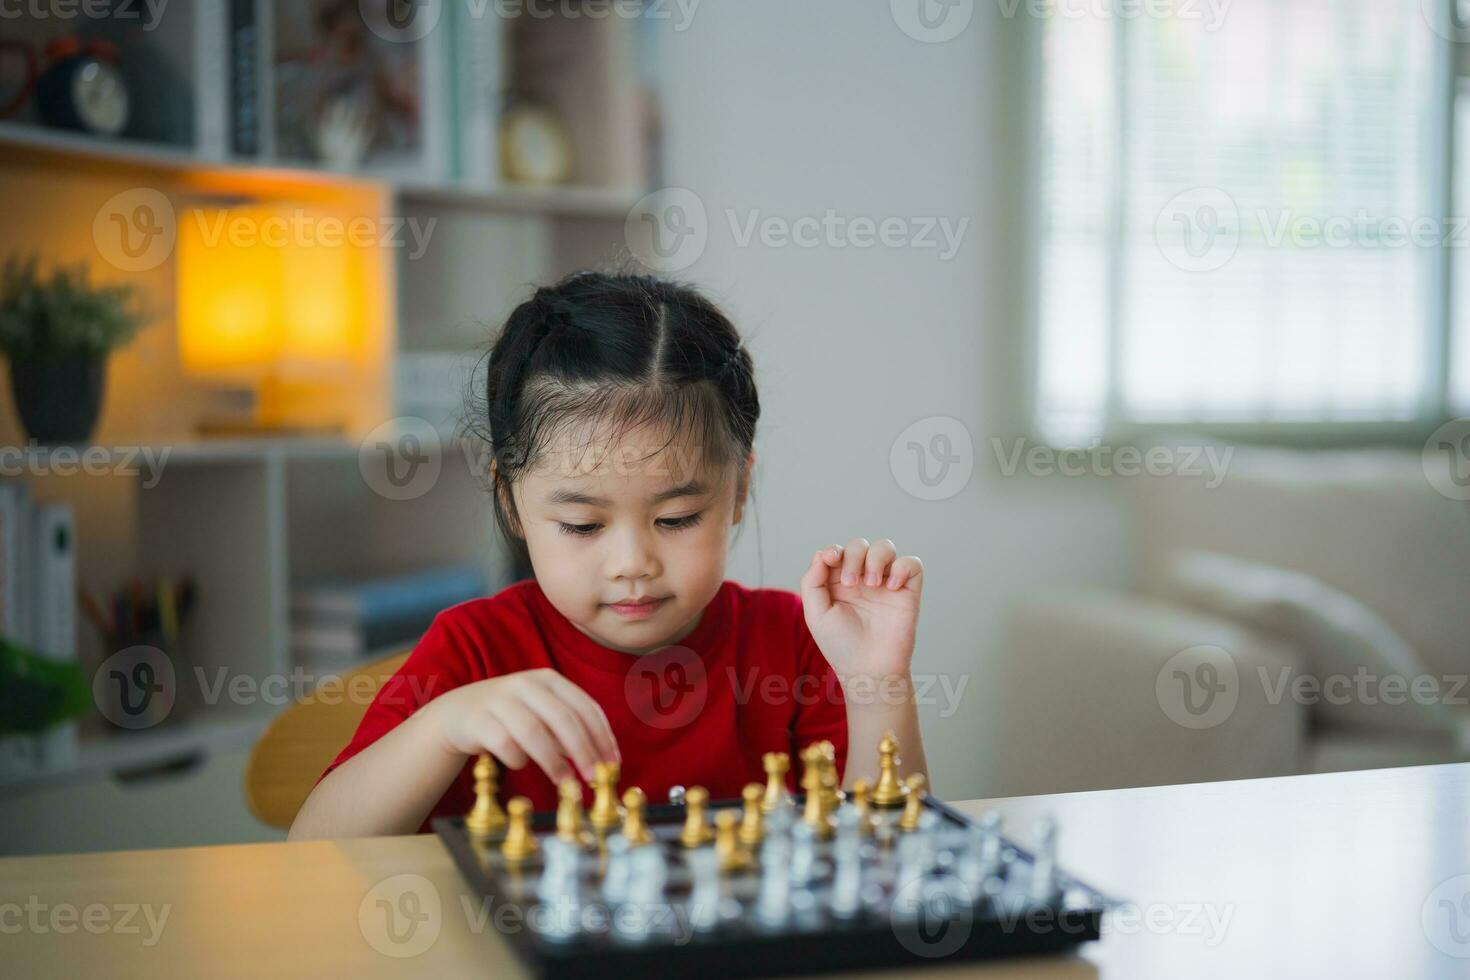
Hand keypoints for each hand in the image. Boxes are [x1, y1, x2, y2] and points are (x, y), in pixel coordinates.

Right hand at [427, 669, 619, 784]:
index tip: (612, 763)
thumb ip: (569, 732)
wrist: (457, 713)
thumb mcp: (542, 715)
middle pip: (563, 719)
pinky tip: (520, 764)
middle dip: (583, 751)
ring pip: (534, 732)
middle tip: (594, 778)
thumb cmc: (511, 718)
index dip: (602, 736)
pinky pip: (505, 744)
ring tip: (566, 783)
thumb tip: (601, 761)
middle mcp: (526, 684)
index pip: (585, 707)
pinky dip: (518, 759)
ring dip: (554, 762)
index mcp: (549, 679)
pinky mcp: (478, 719)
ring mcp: (499, 699)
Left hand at [798, 537, 922, 683]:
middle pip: (860, 545)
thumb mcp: (816, 614)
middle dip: (853, 557)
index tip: (832, 560)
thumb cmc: (841, 646)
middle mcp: (863, 579)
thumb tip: (822, 553)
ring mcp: (886, 584)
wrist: (869, 669)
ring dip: (875, 558)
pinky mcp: (908, 591)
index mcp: (839, 583)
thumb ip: (812, 581)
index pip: (838, 552)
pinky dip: (901, 568)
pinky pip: (912, 564)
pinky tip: (891, 587)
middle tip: (851, 583)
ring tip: (871, 584)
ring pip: (885, 547)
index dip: (834, 550)